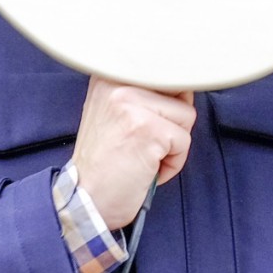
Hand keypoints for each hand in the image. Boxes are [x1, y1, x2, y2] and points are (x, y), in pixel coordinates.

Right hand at [71, 79, 195, 227]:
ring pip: (186, 116)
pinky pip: (184, 141)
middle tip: (141, 146)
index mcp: (108, 75)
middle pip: (179, 93)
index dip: (165, 105)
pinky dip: (173, 163)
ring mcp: (131, 104)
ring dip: (173, 145)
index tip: (146, 126)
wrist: (86, 199)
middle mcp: (116, 83)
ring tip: (143, 157)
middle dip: (171, 126)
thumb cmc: (105, 163)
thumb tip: (185, 87)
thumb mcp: (116, 114)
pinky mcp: (148, 128)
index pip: (162, 73)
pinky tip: (146, 169)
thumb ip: (145, 94)